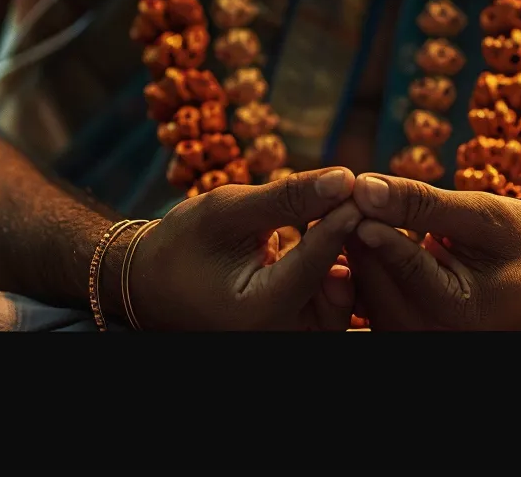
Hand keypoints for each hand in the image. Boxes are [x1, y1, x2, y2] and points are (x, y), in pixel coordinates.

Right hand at [124, 167, 361, 329]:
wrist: (156, 285)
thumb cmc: (184, 244)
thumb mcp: (227, 210)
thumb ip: (287, 197)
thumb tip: (344, 178)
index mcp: (256, 312)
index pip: (314, 264)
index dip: (341, 221)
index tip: (361, 186)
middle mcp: (276, 337)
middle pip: (339, 294)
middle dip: (353, 247)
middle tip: (365, 204)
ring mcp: (288, 341)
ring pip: (344, 305)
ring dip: (351, 262)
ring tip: (354, 219)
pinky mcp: (297, 337)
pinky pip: (334, 310)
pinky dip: (340, 274)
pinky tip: (343, 239)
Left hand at [345, 173, 520, 330]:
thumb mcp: (484, 216)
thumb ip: (424, 203)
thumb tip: (365, 186)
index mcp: (459, 313)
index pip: (402, 264)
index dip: (373, 222)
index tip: (351, 189)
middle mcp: (430, 336)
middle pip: (372, 277)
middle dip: (355, 229)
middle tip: (340, 188)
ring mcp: (412, 338)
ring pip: (359, 287)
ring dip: (351, 245)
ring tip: (348, 204)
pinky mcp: (399, 332)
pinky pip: (362, 295)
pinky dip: (361, 261)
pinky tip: (361, 229)